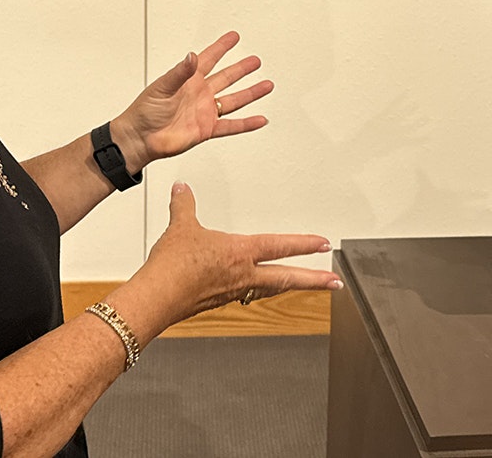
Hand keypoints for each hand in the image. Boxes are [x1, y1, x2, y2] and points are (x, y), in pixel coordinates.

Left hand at [112, 32, 272, 171]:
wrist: (141, 139)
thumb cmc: (144, 112)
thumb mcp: (162, 87)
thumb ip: (180, 72)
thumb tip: (192, 56)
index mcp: (188, 80)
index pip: (209, 59)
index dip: (221, 47)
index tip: (233, 37)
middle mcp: (199, 94)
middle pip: (226, 77)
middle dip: (241, 68)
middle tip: (255, 60)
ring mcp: (205, 112)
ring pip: (234, 100)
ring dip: (250, 93)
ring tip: (266, 85)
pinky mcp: (207, 130)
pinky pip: (231, 125)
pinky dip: (246, 123)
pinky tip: (259, 119)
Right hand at [133, 183, 339, 327]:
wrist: (157, 297)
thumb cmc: (172, 267)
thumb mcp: (181, 226)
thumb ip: (185, 205)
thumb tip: (182, 189)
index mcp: (240, 253)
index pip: (280, 246)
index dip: (304, 244)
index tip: (323, 244)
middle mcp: (242, 275)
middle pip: (288, 278)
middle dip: (314, 279)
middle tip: (334, 282)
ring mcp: (232, 291)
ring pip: (271, 289)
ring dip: (291, 287)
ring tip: (304, 285)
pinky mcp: (218, 302)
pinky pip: (249, 294)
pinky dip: (260, 290)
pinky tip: (256, 288)